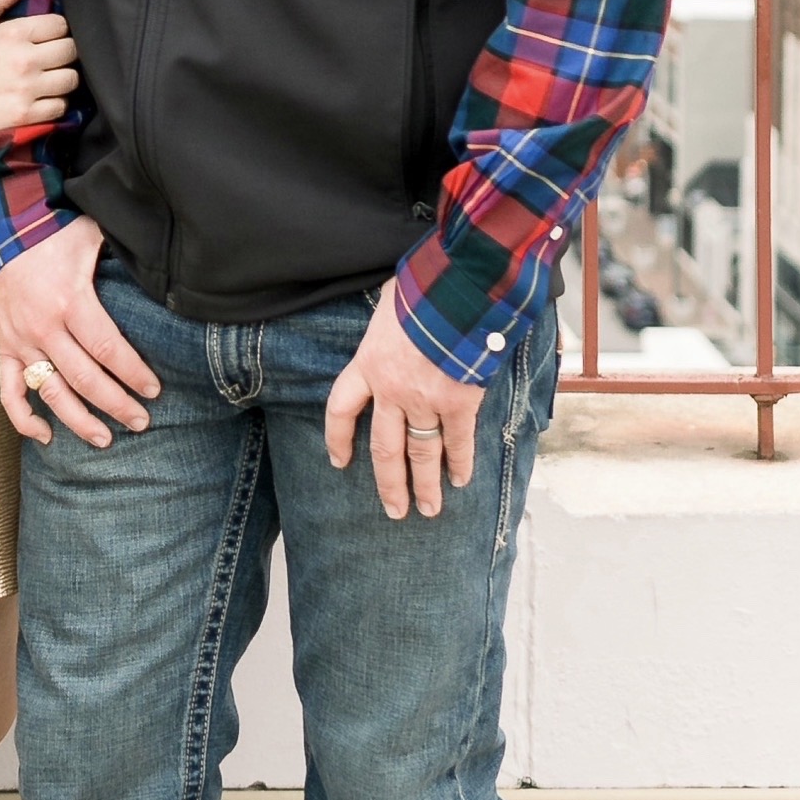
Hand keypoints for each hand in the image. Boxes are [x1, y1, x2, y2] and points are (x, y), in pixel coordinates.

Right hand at [0, 0, 78, 143]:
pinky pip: (61, 106)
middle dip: (63, 52)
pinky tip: (45, 98)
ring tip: (51, 78)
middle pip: (71, 50)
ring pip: (70, 79)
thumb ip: (1, 0)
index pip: (60, 25)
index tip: (48, 37)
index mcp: (14, 33)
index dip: (57, 29)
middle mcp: (25, 60)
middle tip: (52, 57)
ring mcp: (27, 89)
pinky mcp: (25, 115)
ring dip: (63, 77)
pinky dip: (57, 102)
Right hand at [0, 213, 159, 446]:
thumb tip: (161, 263)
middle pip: (85, 379)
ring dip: (78, 421)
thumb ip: (122, 254)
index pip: (108, 348)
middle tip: (140, 422)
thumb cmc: (54, 232)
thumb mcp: (92, 237)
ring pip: (51, 393)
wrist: (2, 229)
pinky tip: (44, 436)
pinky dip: (23, 418)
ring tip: (104, 439)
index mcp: (71, 301)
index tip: (153, 391)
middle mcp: (45, 328)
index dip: (133, 374)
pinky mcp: (3, 347)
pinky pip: (9, 392)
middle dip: (116, 404)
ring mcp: (21, 341)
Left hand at [324, 286, 483, 521]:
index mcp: (367, 364)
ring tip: (429, 509)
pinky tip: (460, 479)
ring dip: (427, 484)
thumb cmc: (421, 288)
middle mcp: (391, 390)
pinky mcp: (458, 402)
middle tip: (394, 510)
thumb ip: (387, 325)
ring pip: (422, 452)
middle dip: (390, 484)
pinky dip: (461, 463)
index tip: (339, 461)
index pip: (342, 409)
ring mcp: (425, 400)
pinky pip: (458, 441)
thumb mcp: (388, 304)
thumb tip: (392, 315)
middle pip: (384, 448)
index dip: (338, 437)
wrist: (456, 289)